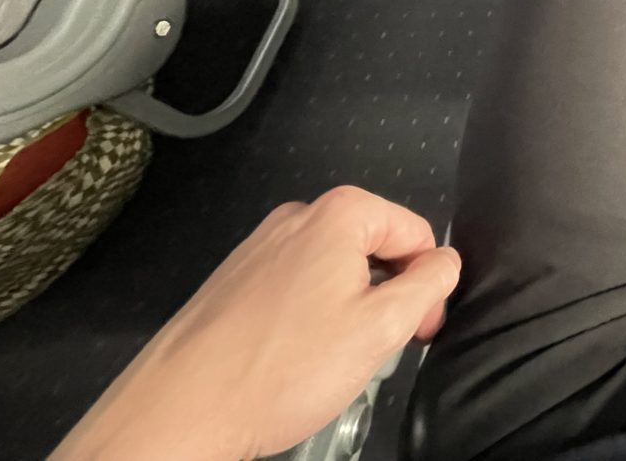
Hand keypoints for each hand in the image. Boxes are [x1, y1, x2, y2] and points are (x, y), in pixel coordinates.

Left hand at [52, 186, 460, 460]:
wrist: (180, 410)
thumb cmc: (279, 372)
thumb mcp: (382, 329)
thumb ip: (429, 285)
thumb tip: (445, 262)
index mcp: (340, 214)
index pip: (417, 235)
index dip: (428, 286)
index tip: (417, 331)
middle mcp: (297, 218)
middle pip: (376, 249)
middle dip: (387, 298)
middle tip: (375, 352)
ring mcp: (261, 247)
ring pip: (335, 272)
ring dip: (348, 312)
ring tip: (329, 361)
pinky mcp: (236, 280)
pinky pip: (296, 288)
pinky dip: (308, 320)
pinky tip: (294, 361)